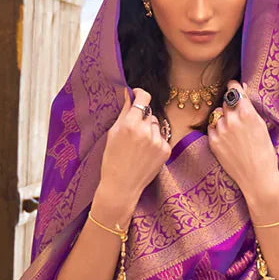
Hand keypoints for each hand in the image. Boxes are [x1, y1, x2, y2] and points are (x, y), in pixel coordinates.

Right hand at [96, 89, 170, 219]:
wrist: (121, 186)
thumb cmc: (112, 160)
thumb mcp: (113, 133)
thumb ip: (124, 111)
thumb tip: (129, 93)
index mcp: (131, 124)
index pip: (143, 98)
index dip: (140, 94)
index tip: (137, 96)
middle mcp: (146, 131)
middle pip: (149, 113)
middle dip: (142, 118)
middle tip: (133, 132)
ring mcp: (158, 141)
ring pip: (155, 125)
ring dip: (149, 130)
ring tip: (139, 146)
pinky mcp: (166, 151)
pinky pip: (161, 138)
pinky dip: (155, 142)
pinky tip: (145, 153)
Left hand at [206, 83, 278, 206]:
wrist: (257, 177)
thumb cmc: (264, 152)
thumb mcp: (261, 125)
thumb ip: (249, 106)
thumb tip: (241, 89)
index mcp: (246, 112)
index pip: (234, 88)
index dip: (234, 87)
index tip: (233, 87)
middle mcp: (231, 119)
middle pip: (225, 101)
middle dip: (230, 105)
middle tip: (238, 116)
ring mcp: (220, 131)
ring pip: (217, 114)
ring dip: (223, 118)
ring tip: (233, 131)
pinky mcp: (213, 142)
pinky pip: (212, 127)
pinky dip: (217, 129)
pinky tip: (227, 139)